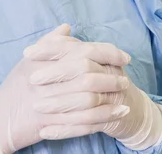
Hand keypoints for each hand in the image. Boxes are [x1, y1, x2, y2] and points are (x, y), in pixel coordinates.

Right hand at [0, 25, 132, 152]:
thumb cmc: (14, 89)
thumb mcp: (27, 62)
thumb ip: (50, 44)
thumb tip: (67, 26)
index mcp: (44, 61)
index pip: (83, 52)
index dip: (107, 53)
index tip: (124, 57)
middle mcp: (46, 81)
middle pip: (87, 75)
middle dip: (111, 77)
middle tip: (126, 79)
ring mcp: (48, 104)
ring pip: (87, 100)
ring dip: (110, 99)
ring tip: (126, 99)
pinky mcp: (50, 124)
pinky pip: (82, 122)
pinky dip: (102, 118)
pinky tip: (116, 116)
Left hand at [25, 33, 161, 149]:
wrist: (133, 111)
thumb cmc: (105, 84)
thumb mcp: (90, 63)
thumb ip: (74, 48)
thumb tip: (59, 29)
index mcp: (102, 58)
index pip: (77, 47)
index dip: (53, 48)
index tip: (28, 52)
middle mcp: (109, 73)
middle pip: (83, 68)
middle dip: (56, 74)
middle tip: (32, 79)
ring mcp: (112, 96)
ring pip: (86, 98)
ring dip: (60, 103)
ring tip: (36, 106)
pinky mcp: (111, 119)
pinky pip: (87, 125)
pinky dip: (65, 129)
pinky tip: (45, 131)